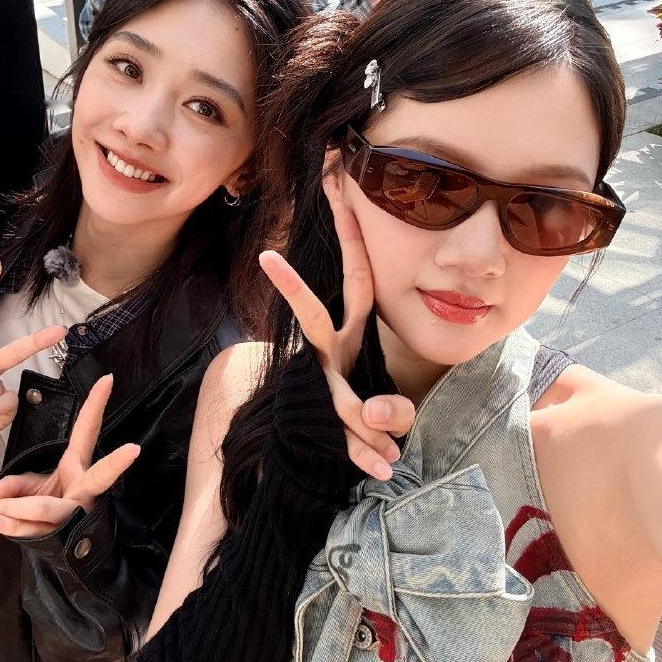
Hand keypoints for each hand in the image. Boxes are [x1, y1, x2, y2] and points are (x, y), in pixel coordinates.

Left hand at [0, 374, 140, 537]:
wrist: (63, 547)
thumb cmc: (51, 507)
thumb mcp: (33, 487)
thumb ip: (14, 484)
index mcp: (77, 466)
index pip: (87, 430)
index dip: (96, 405)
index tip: (107, 380)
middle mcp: (84, 488)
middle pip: (101, 475)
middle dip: (115, 463)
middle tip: (132, 450)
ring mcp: (77, 513)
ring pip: (44, 508)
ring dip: (14, 508)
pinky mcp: (64, 536)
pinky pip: (31, 529)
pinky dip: (10, 525)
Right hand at [258, 172, 414, 479]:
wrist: (319, 448)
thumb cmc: (361, 410)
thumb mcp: (385, 403)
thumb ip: (392, 411)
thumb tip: (381, 427)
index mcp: (348, 334)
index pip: (356, 281)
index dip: (352, 241)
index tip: (340, 192)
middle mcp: (326, 353)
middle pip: (310, 314)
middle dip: (293, 287)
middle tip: (267, 258)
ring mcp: (320, 382)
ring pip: (344, 396)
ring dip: (371, 423)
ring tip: (393, 453)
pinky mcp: (320, 419)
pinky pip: (347, 437)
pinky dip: (369, 455)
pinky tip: (385, 468)